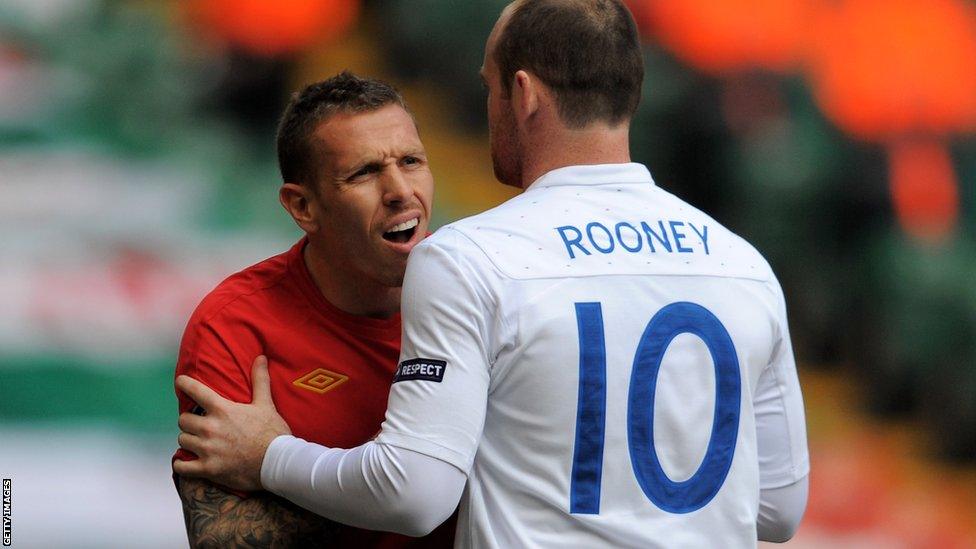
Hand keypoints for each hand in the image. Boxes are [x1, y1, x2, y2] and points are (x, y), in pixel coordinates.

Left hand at [173, 356, 290, 491]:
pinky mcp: (208, 469)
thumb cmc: (273, 433)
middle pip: (183, 420)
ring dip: (189, 440)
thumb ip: (259, 380)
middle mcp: (211, 428)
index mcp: (223, 410)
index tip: (180, 382)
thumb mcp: (266, 404)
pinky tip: (186, 462)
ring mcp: (208, 449)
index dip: (185, 384)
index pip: (196, 391)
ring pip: (182, 440)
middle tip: (198, 423)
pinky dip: (182, 464)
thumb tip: (261, 358)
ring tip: (198, 441)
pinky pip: (182, 466)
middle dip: (190, 420)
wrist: (278, 463)